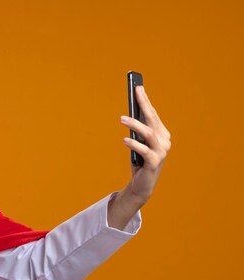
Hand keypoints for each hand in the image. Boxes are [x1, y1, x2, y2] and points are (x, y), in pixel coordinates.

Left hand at [109, 86, 170, 229]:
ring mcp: (161, 152)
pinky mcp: (154, 163)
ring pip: (149, 134)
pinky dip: (135, 144)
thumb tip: (127, 115)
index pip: (152, 114)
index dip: (145, 101)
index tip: (137, 88)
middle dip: (144, 105)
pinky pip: (145, 151)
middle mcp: (164, 141)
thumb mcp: (138, 143)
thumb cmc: (139, 161)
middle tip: (134, 93)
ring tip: (121, 119)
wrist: (142, 185)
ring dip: (135, 125)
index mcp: (162, 134)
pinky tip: (125, 140)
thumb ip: (137, 131)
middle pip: (153, 120)